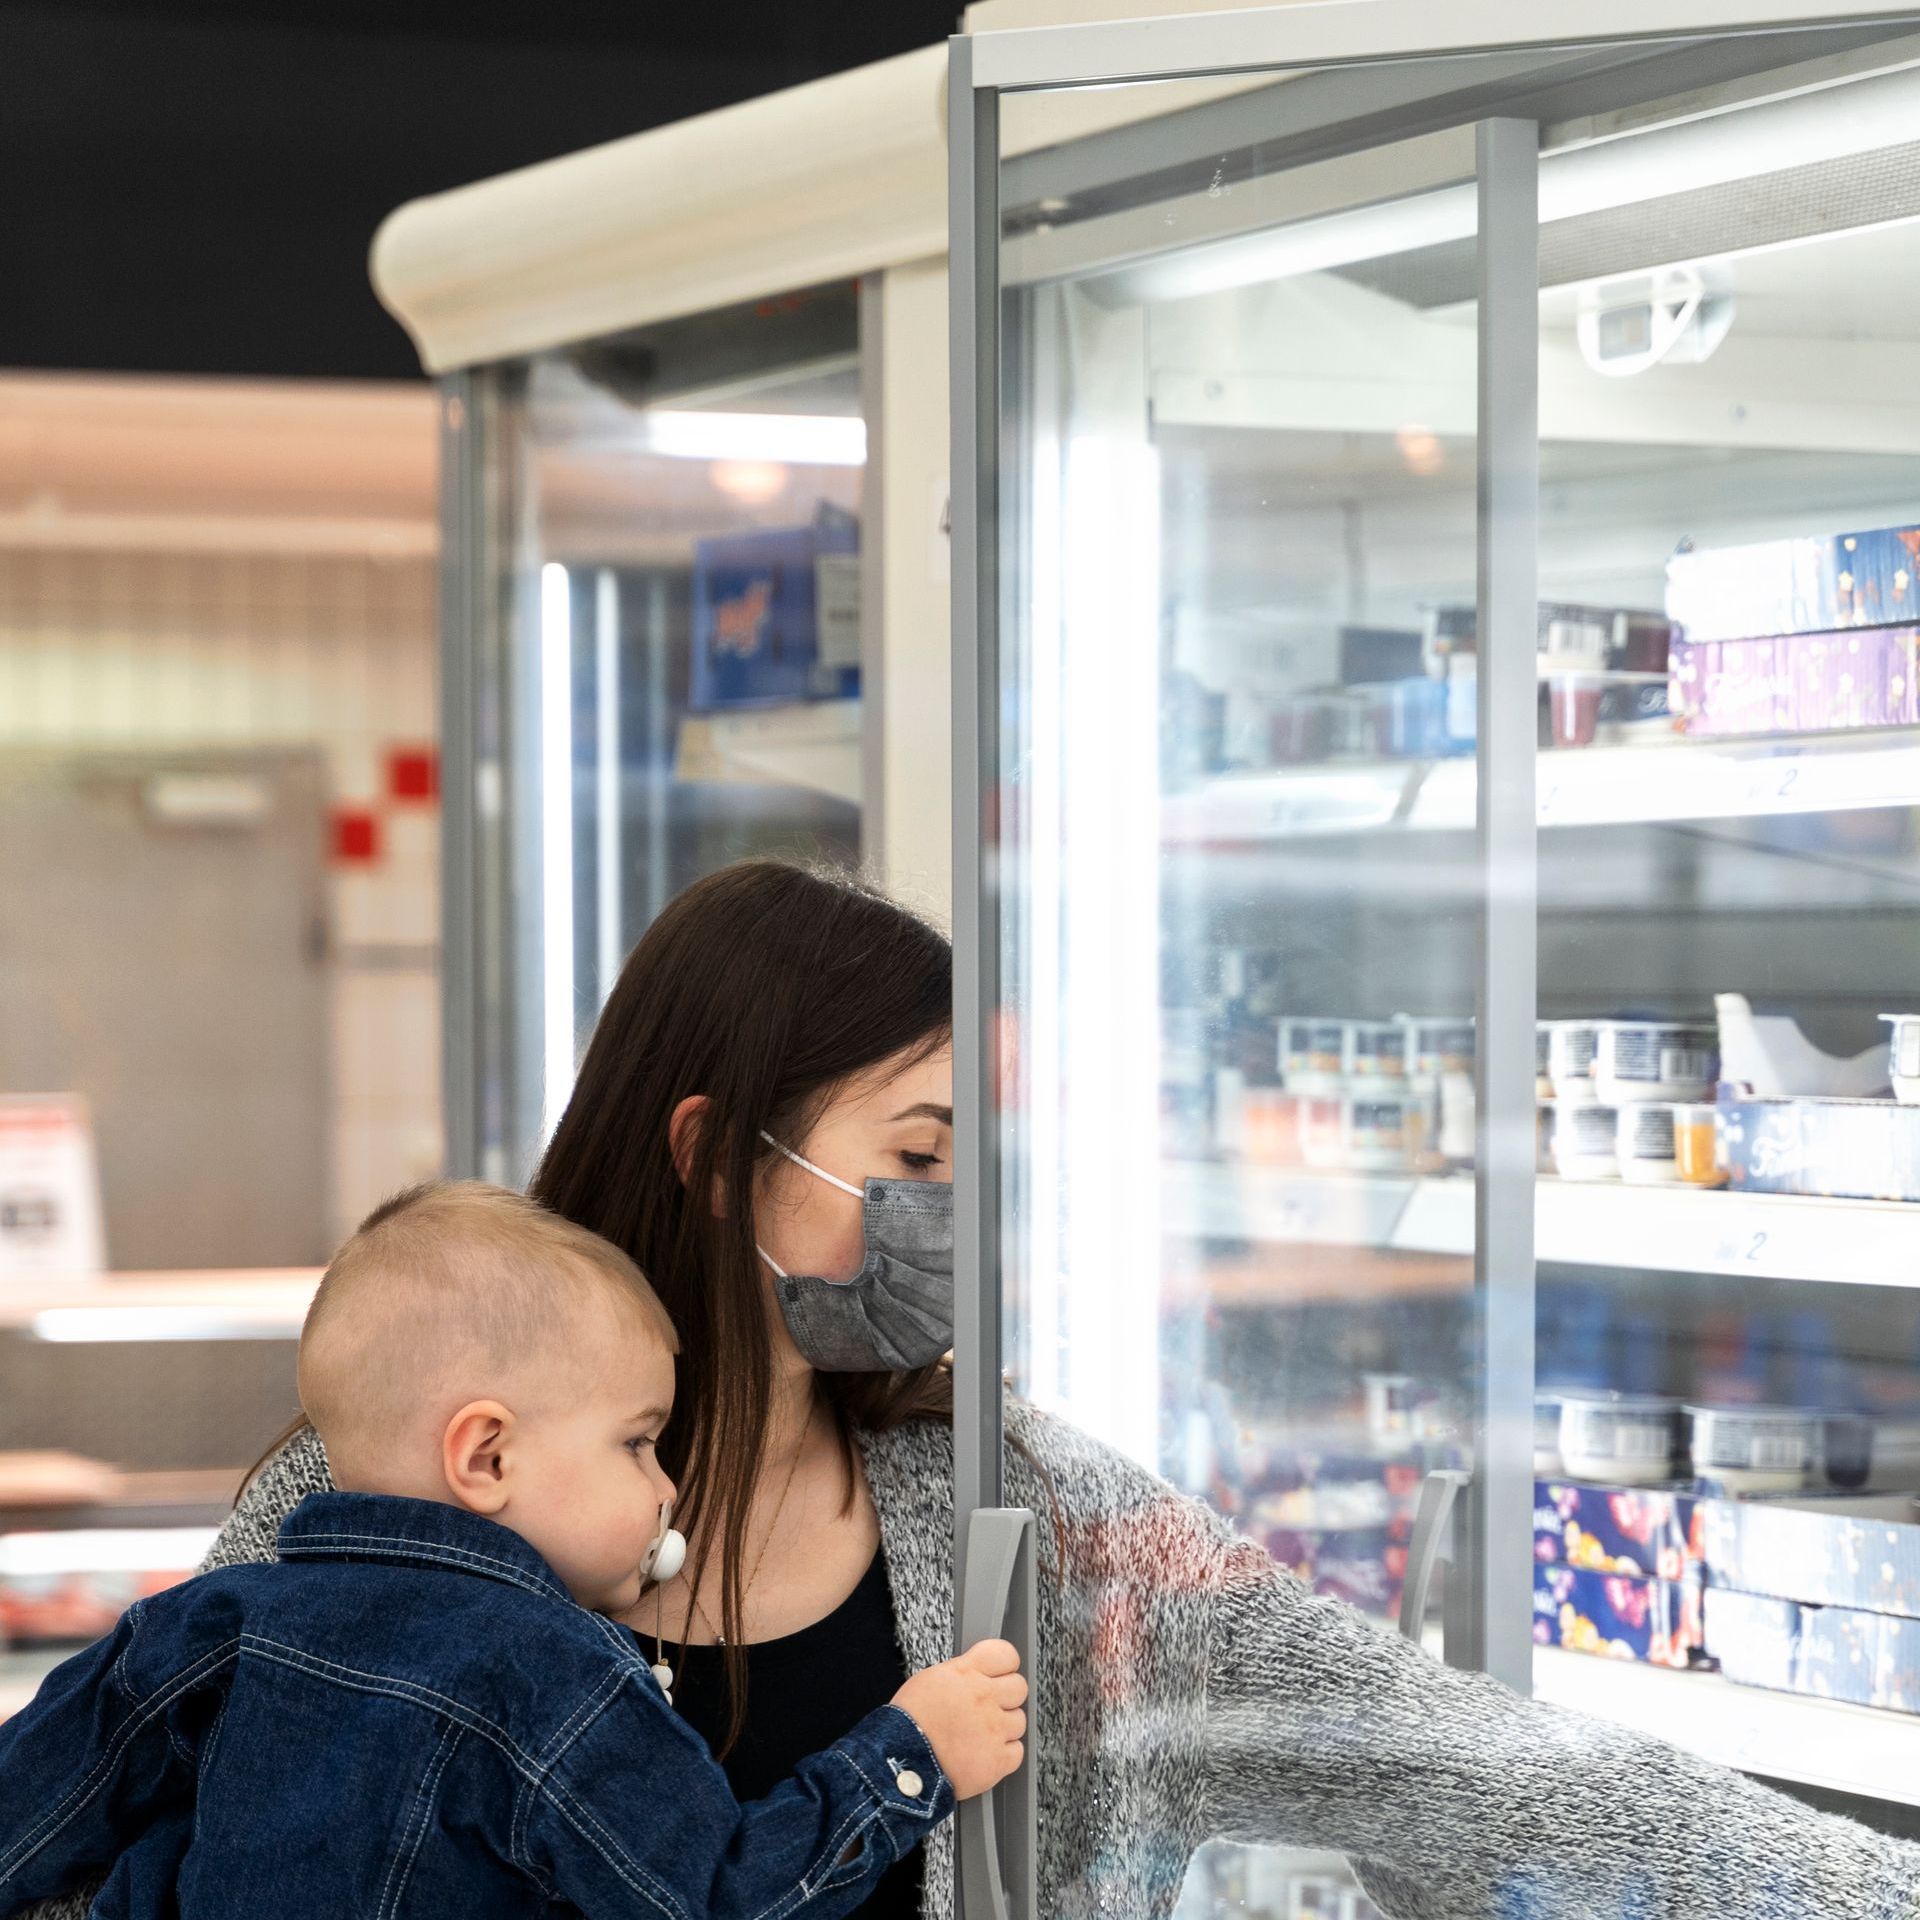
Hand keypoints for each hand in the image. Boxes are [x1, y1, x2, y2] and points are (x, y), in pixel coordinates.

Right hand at [890, 1638, 1026, 1800]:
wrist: (901, 1761)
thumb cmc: (907, 1722)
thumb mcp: (929, 1680)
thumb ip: (959, 1674)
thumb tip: (973, 1674)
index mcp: (966, 1673)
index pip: (1006, 1654)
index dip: (1004, 1665)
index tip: (1000, 1673)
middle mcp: (984, 1697)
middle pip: (1019, 1687)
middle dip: (1007, 1696)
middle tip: (990, 1706)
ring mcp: (993, 1729)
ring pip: (1019, 1721)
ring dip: (1004, 1727)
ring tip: (981, 1734)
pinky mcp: (996, 1761)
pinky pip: (1016, 1752)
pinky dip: (1004, 1755)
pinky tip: (984, 1753)